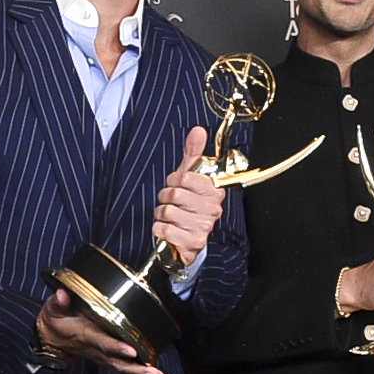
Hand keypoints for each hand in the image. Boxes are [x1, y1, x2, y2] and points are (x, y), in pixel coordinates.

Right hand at [35, 289, 167, 373]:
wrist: (50, 338)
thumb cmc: (55, 320)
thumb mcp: (52, 308)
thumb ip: (59, 302)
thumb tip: (63, 295)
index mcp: (86, 335)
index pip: (102, 343)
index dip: (116, 348)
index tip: (131, 350)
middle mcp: (97, 350)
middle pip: (118, 364)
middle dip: (138, 370)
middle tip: (156, 373)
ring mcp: (103, 357)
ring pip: (124, 371)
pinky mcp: (107, 359)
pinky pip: (125, 372)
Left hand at [153, 125, 225, 264]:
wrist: (187, 241)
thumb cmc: (187, 207)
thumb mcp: (188, 179)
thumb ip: (193, 154)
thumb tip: (198, 130)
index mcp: (214, 190)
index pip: (185, 177)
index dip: (173, 180)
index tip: (175, 185)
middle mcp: (212, 209)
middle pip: (175, 194)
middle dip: (164, 198)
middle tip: (169, 203)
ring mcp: (204, 227)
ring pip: (168, 211)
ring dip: (161, 214)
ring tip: (168, 217)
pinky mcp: (193, 243)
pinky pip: (165, 229)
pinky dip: (159, 229)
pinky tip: (166, 229)